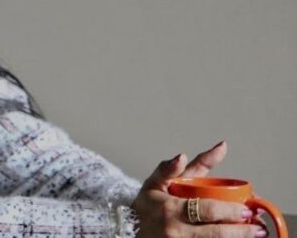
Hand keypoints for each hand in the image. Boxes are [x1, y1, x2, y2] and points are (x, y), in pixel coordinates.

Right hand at [131, 141, 267, 237]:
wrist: (127, 229)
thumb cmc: (146, 206)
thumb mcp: (155, 182)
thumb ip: (172, 168)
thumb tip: (183, 155)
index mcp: (169, 210)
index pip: (206, 210)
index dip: (229, 211)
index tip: (246, 210)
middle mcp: (175, 231)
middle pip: (215, 233)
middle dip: (240, 231)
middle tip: (257, 226)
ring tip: (252, 235)